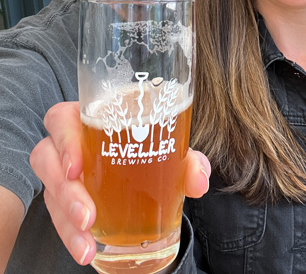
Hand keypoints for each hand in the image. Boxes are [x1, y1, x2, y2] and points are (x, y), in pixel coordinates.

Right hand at [30, 101, 210, 265]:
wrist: (153, 172)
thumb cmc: (155, 147)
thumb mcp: (174, 152)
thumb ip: (189, 162)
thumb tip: (199, 180)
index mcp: (92, 117)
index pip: (62, 118)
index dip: (63, 139)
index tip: (76, 167)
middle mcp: (72, 143)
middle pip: (46, 158)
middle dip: (63, 190)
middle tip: (87, 215)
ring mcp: (65, 173)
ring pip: (49, 191)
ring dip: (65, 220)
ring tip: (86, 243)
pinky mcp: (66, 200)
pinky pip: (58, 215)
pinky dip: (71, 234)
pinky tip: (86, 249)